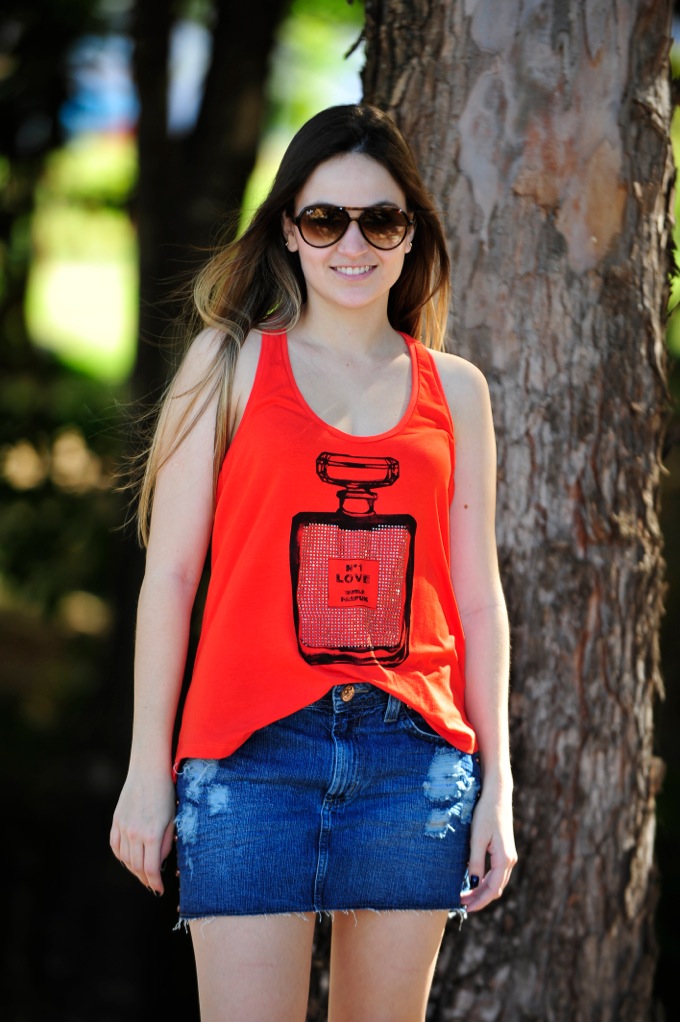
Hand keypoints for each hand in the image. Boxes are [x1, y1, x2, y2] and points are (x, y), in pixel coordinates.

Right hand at [110, 768, 175, 895]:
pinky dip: (121, 856)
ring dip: (133, 869)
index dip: (155, 883)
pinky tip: (129, 859)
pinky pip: (115, 846)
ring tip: (142, 873)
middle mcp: (134, 833)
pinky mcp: (116, 821)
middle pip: (136, 867)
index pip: (150, 869)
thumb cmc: (166, 794)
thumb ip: (167, 844)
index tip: (159, 889)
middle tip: (152, 884)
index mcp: (152, 834)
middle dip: (145, 879)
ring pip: (125, 859)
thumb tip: (158, 863)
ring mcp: (123, 827)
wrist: (148, 771)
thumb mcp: (173, 819)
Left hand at [460, 785, 516, 911]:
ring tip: (465, 895)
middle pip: (495, 888)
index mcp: (504, 859)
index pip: (492, 889)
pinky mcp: (504, 850)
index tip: (464, 908)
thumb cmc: (486, 813)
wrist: (497, 794)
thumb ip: (476, 862)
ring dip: (482, 890)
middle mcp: (509, 860)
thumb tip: (473, 884)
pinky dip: (485, 881)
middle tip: (461, 904)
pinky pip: (496, 872)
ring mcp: (508, 855)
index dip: (479, 901)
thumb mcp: (477, 838)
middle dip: (479, 899)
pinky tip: (472, 880)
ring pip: (496, 881)